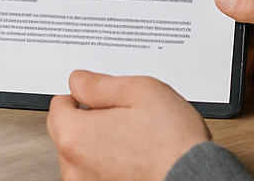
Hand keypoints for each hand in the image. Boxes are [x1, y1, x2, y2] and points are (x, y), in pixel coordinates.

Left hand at [47, 71, 210, 180]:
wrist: (195, 178)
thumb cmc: (172, 143)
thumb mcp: (140, 90)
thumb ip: (100, 83)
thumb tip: (79, 82)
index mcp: (76, 136)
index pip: (58, 104)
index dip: (83, 95)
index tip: (101, 97)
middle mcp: (74, 167)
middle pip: (66, 131)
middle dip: (89, 120)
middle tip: (124, 116)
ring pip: (81, 155)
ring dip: (99, 144)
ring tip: (134, 139)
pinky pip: (95, 173)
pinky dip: (109, 164)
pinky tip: (134, 158)